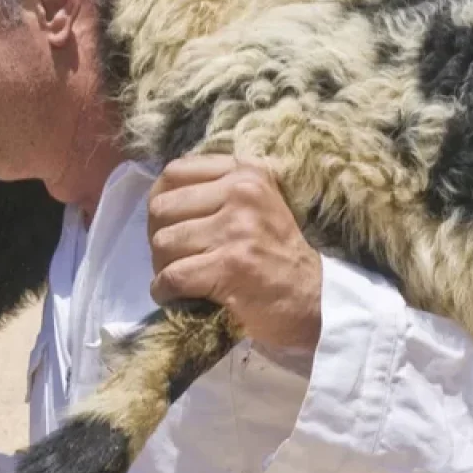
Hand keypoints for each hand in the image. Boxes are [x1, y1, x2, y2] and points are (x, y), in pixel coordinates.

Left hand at [148, 155, 322, 350]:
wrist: (313, 300)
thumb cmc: (279, 255)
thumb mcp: (259, 205)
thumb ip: (218, 191)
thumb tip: (160, 195)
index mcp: (247, 173)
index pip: (175, 172)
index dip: (161, 200)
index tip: (168, 223)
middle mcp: (242, 193)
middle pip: (162, 208)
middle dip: (158, 237)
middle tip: (173, 257)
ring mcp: (236, 230)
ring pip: (163, 243)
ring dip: (162, 267)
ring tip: (178, 276)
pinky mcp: (230, 267)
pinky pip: (172, 276)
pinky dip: (165, 291)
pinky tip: (174, 296)